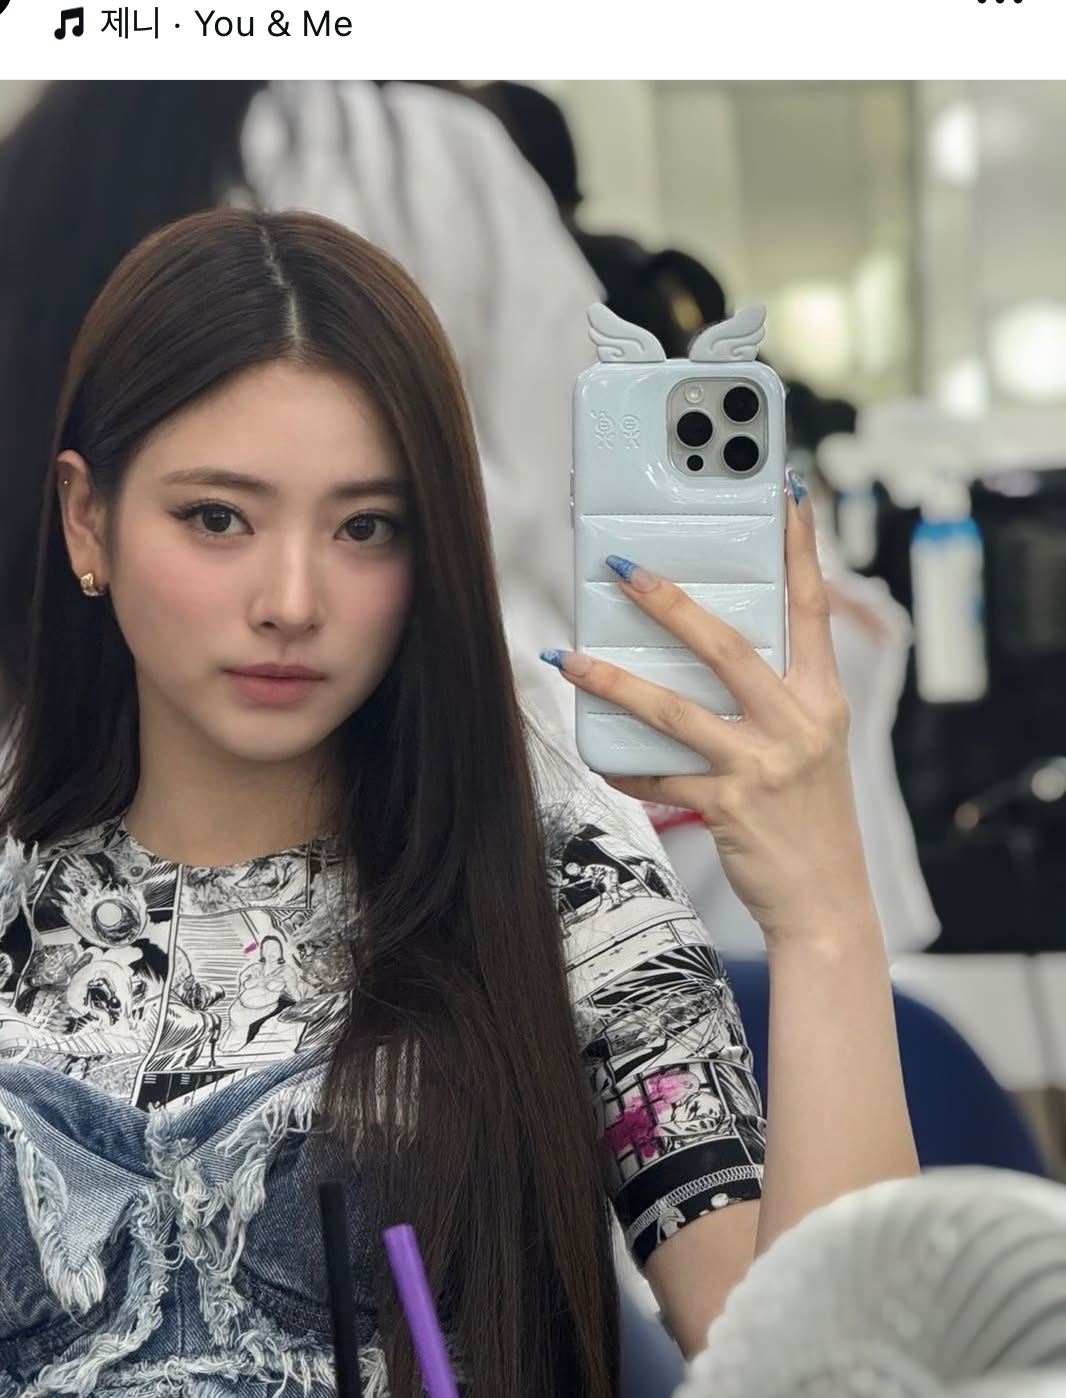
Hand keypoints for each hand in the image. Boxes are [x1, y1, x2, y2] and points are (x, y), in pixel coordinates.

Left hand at [546, 482, 872, 946]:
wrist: (828, 904)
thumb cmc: (812, 820)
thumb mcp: (814, 747)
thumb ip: (776, 700)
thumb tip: (717, 650)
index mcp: (823, 699)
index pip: (812, 608)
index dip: (799, 548)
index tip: (783, 493)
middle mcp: (797, 725)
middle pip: (726, 646)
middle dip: (669, 603)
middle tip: (622, 569)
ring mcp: (761, 767)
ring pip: (675, 710)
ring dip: (614, 681)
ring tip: (570, 659)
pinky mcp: (727, 807)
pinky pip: (659, 776)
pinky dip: (624, 764)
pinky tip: (596, 752)